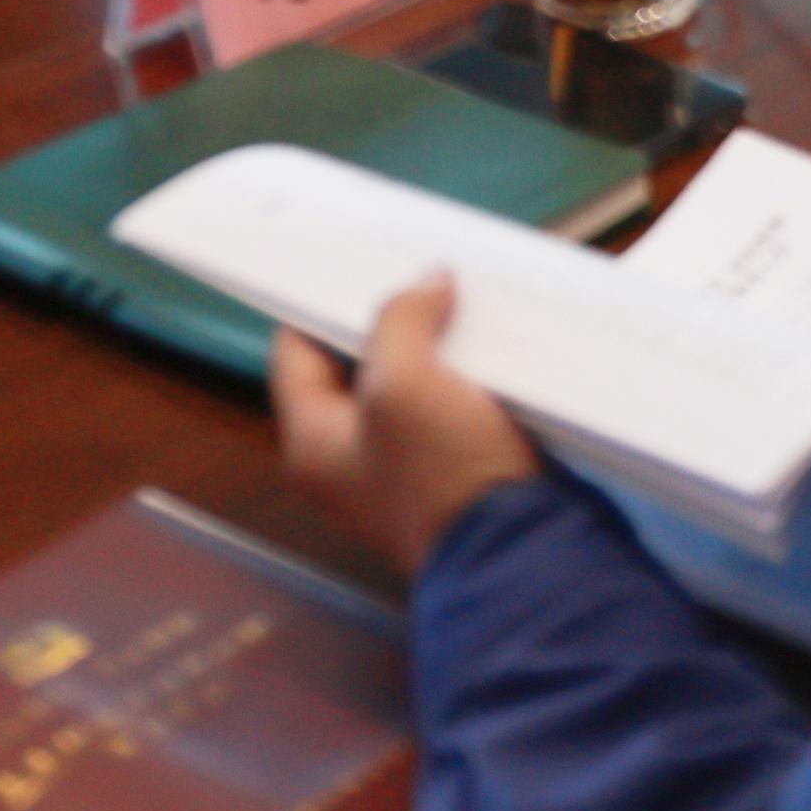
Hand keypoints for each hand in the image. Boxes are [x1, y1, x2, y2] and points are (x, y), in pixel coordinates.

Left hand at [272, 276, 540, 578]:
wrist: (517, 551)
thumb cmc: (443, 473)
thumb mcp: (407, 382)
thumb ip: (401, 321)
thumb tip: (426, 284)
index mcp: (312, 444)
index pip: (293, 354)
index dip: (317, 303)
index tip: (354, 260)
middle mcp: (345, 464)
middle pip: (352, 371)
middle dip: (387, 323)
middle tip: (418, 276)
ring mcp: (397, 476)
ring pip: (403, 391)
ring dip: (430, 351)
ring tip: (460, 306)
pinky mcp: (447, 481)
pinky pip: (442, 416)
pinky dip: (459, 383)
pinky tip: (489, 355)